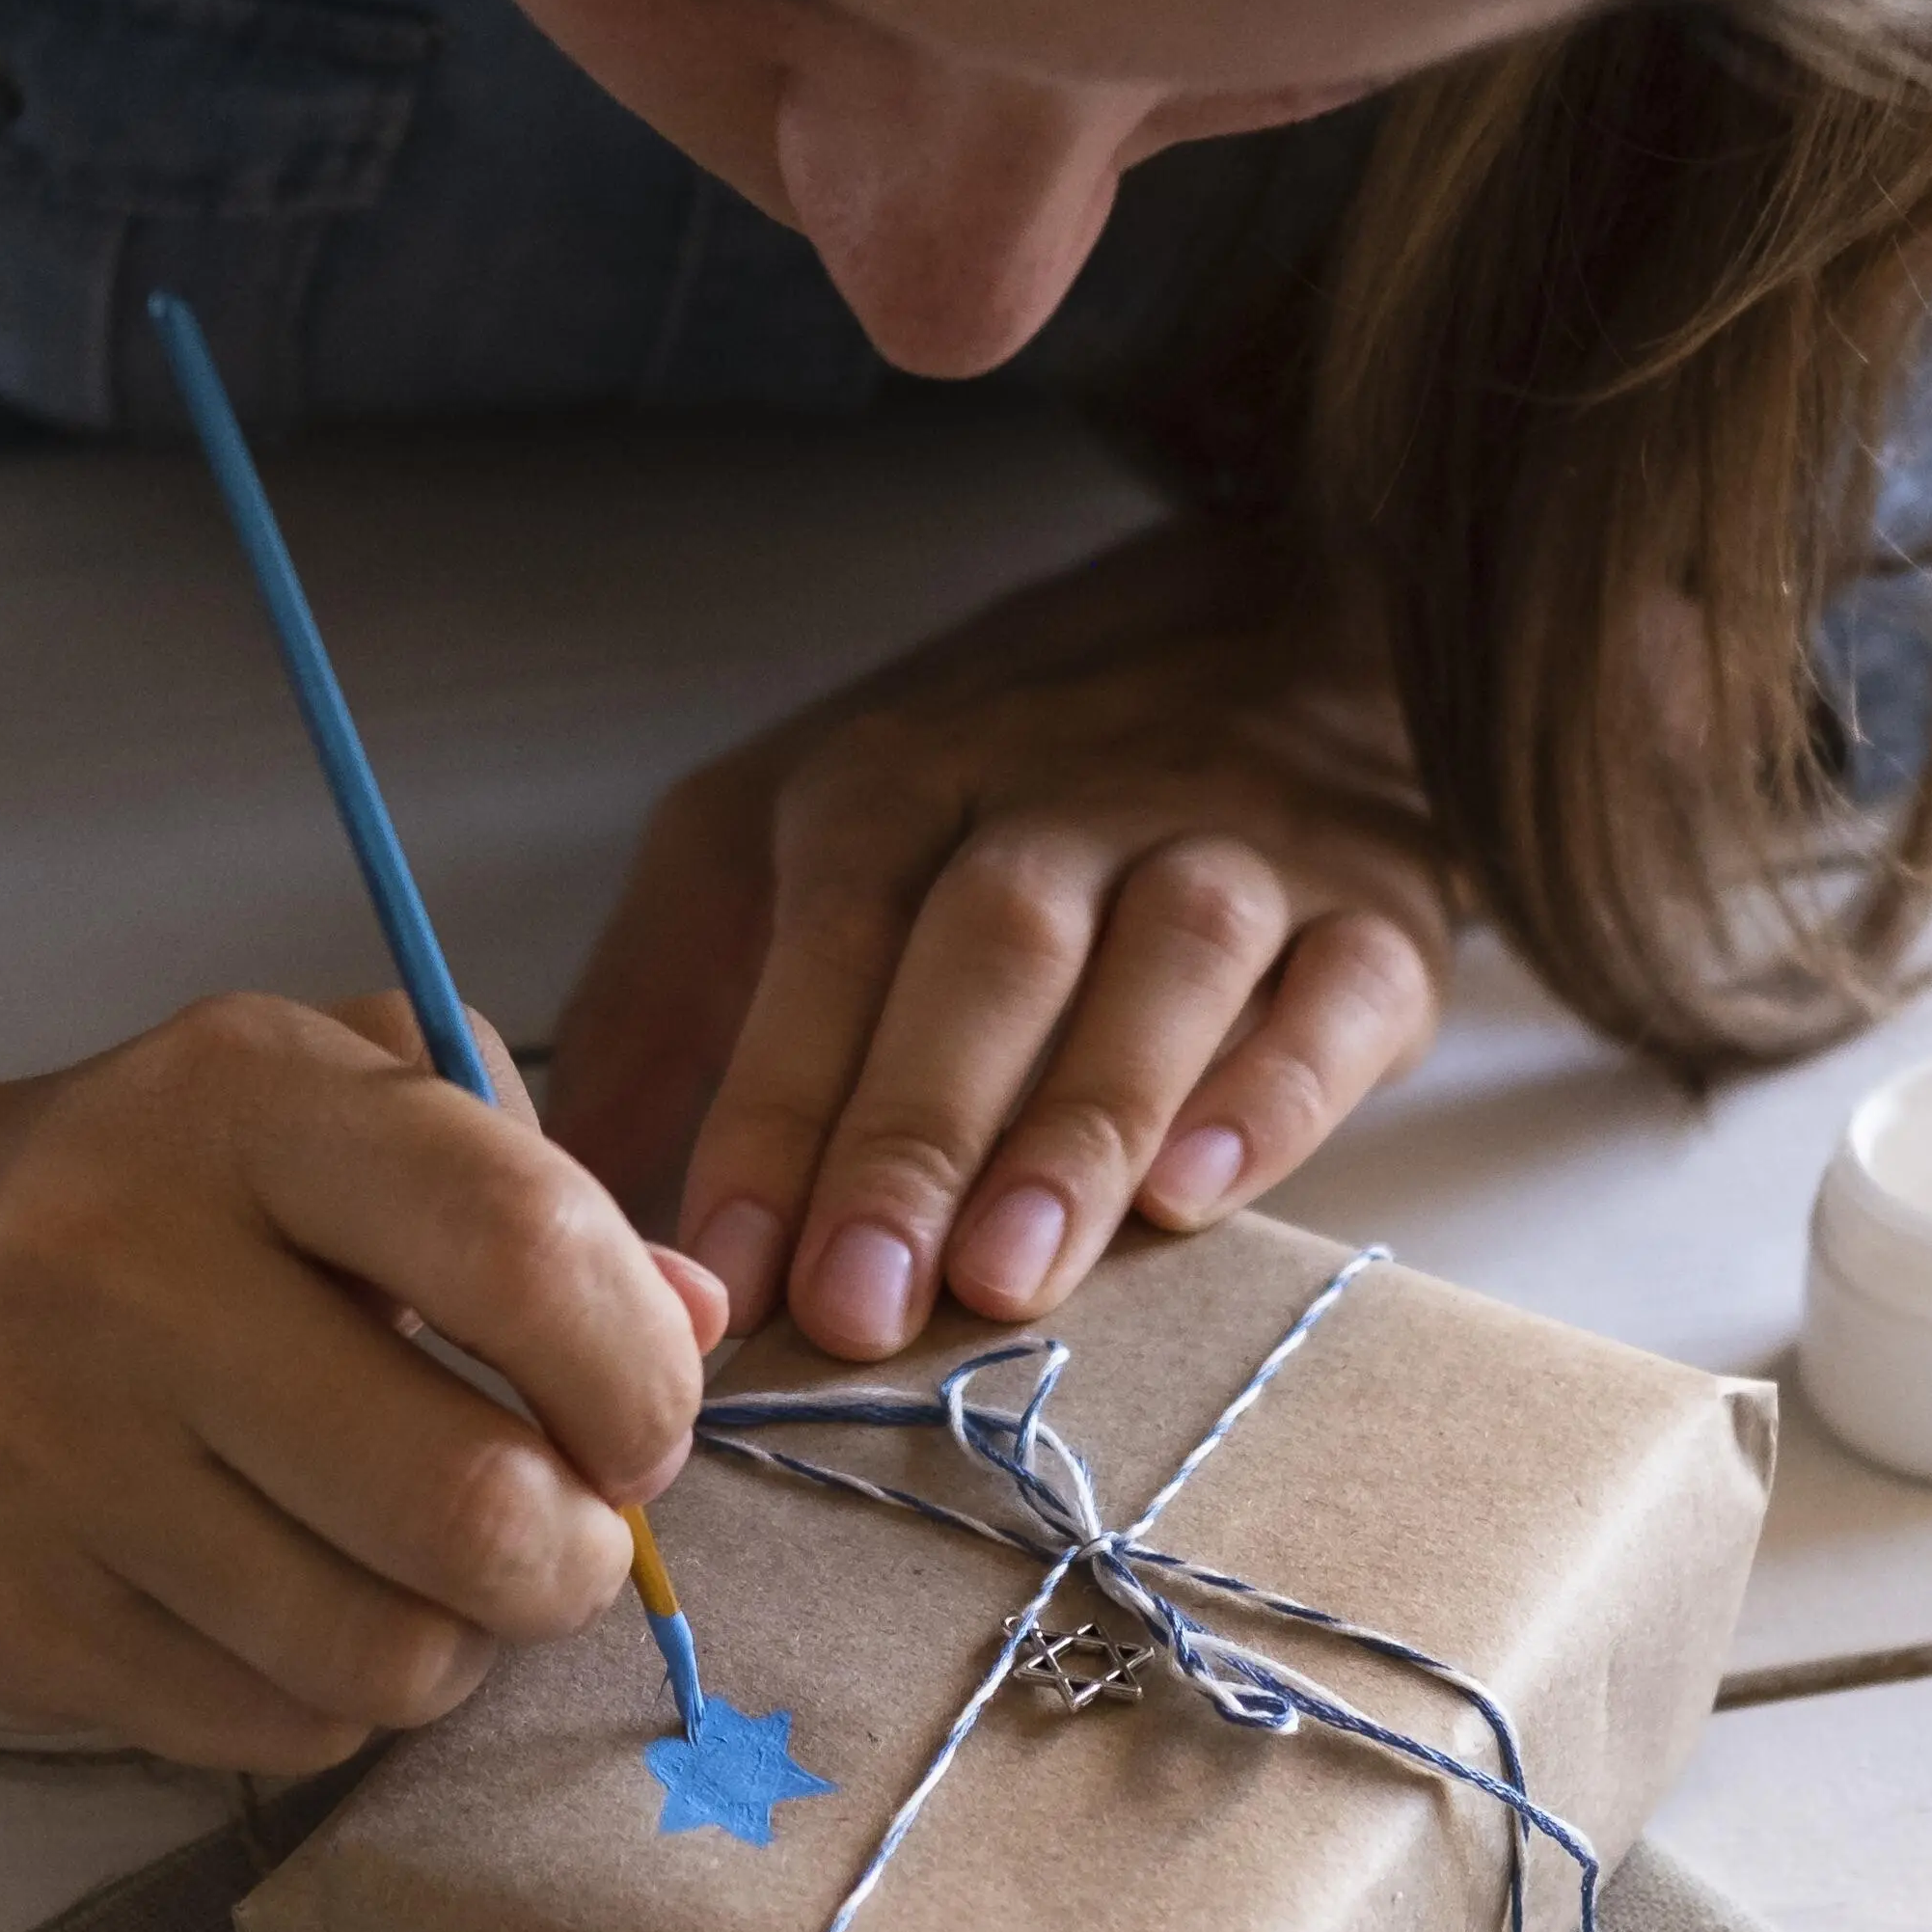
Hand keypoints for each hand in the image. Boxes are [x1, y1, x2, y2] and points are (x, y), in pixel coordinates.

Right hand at [0, 784, 715, 1785]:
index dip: (635, 1371)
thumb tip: (694, 1320)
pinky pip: (277, 1730)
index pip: (515, 1243)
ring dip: (452, 1640)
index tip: (641, 1422)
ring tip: (406, 1565)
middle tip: (550, 1528)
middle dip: (570, 1550)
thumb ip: (521, 1186)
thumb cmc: (125, 1201)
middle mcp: (120, 1264)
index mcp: (237, 1100)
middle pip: (473, 1504)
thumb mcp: (314, 1112)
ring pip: (389, 1652)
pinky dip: (329, 1697)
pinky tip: (280, 1607)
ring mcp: (40, 1455)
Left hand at [547, 521, 1452, 1365]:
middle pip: (988, 950)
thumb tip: (552, 1190)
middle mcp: (1067, 799)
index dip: (773, 1107)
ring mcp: (1234, 847)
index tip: (723, 1269)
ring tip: (1013, 1272)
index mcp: (898, 781)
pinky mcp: (1378, 912)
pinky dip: (1272, 1093)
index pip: (828, 939)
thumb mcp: (780, 830)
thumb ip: (665, 1002)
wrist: (1275, 630)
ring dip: (1082, 1121)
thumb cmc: (987, 785)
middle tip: (862, 1302)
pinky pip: (1337, 997)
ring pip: (1164, 967)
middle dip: (915, 1128)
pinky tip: (1201, 1191)